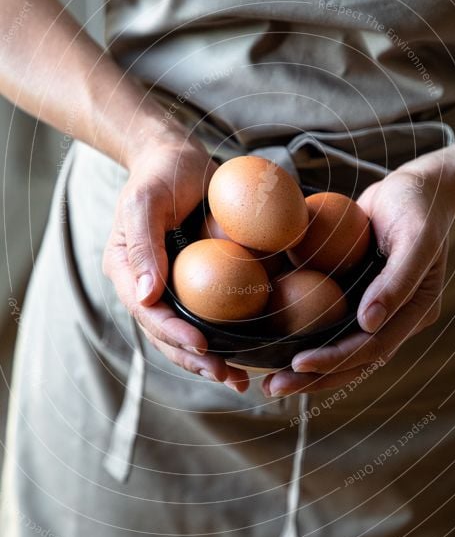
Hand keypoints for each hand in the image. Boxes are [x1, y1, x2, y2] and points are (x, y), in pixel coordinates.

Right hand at [103, 127, 249, 391]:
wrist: (177, 155)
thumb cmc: (161, 173)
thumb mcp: (147, 201)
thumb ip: (143, 245)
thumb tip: (145, 297)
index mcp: (126, 269)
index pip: (147, 312)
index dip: (173, 335)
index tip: (203, 348)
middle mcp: (146, 283)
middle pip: (165, 332)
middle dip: (194, 358)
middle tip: (226, 376)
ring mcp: (170, 283)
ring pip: (185, 331)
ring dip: (208, 358)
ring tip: (237, 380)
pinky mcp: (195, 279)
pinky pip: (207, 313)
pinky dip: (223, 336)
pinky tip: (246, 354)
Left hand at [262, 167, 453, 396]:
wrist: (415, 188)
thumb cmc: (418, 207)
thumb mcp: (416, 237)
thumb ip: (397, 280)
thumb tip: (369, 323)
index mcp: (416, 312)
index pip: (374, 347)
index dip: (337, 360)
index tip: (300, 364)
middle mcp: (395, 318)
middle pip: (354, 361)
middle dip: (315, 378)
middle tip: (273, 388)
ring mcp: (376, 310)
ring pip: (340, 350)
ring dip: (308, 370)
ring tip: (271, 383)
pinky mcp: (357, 296)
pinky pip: (331, 325)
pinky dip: (307, 339)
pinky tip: (276, 348)